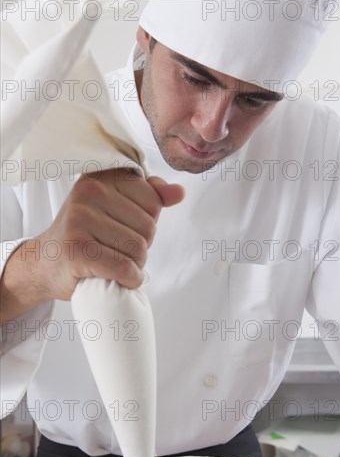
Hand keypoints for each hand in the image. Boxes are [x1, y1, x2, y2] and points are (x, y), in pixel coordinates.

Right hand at [35, 168, 184, 300]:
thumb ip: (148, 197)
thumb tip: (179, 192)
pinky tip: (120, 279)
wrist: (44, 263)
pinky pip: (124, 268)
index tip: (123, 229)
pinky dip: (129, 280)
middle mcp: (89, 192)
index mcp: (101, 177)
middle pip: (148, 227)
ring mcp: (80, 220)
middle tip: (116, 251)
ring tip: (114, 264)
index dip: (146, 223)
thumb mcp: (114, 208)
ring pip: (138, 249)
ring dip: (135, 265)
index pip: (153, 201)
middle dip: (141, 246)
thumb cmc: (84, 236)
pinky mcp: (77, 250)